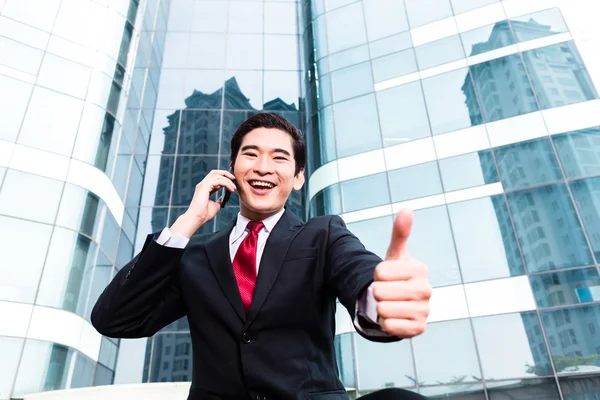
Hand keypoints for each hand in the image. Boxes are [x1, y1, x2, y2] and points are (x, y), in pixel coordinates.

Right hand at [170, 170, 235, 237]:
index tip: (233, 184)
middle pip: (215, 172)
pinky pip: (218, 180)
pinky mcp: (204, 187)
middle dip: (226, 173)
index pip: (215, 177)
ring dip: (228, 180)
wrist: (197, 218)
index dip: (224, 178)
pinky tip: (231, 189)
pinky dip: (226, 183)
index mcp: (205, 188)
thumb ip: (218, 201)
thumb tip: (221, 198)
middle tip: (234, 179)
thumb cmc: (204, 214)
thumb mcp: (215, 206)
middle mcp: (203, 185)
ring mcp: (203, 185)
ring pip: (217, 175)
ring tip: (234, 188)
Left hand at [372, 209, 431, 337]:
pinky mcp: (419, 329)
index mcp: (420, 269)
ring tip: (390, 303)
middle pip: (379, 291)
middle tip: (387, 291)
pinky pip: (390, 326)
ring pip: (383, 309)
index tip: (385, 276)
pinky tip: (393, 317)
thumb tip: (407, 209)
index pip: (379, 272)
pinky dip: (385, 323)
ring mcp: (425, 310)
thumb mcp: (395, 254)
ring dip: (380, 308)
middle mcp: (426, 290)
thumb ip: (400, 233)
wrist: (400, 304)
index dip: (376, 274)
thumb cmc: (396, 276)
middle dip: (376, 292)